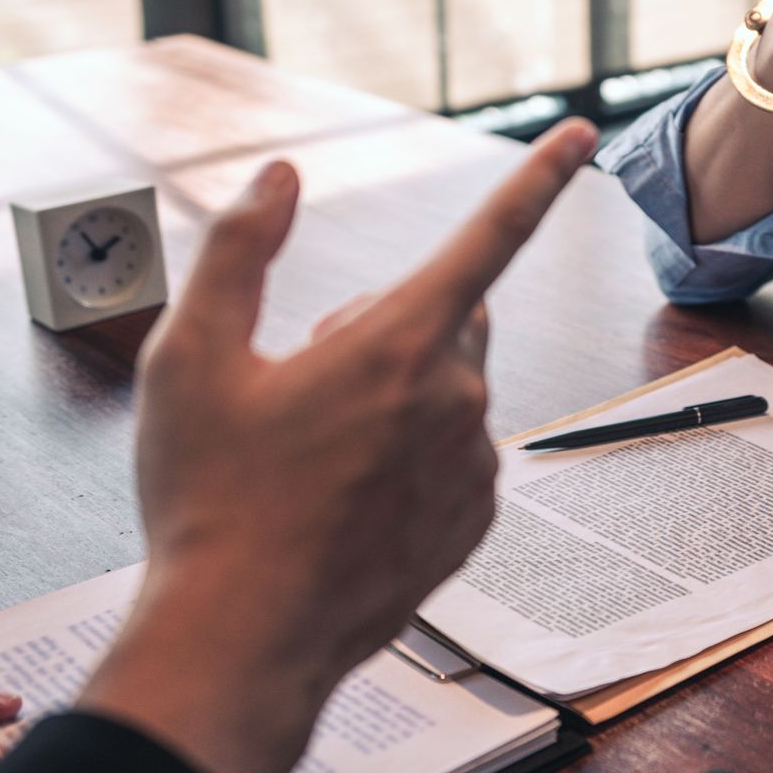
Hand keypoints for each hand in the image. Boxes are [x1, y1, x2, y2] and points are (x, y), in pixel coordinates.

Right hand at [81, 118, 597, 772]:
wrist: (241, 639)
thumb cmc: (209, 498)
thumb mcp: (192, 358)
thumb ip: (240, 250)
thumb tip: (278, 177)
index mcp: (399, 344)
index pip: (487, 235)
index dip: (536, 178)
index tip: (581, 134)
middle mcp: (457, 399)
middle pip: (448, 315)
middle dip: (389, 324)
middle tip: (304, 378)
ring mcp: (473, 465)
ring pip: (449, 390)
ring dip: (398, 395)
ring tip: (314, 455)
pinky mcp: (475, 520)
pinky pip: (456, 455)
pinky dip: (413, 457)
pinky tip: (345, 497)